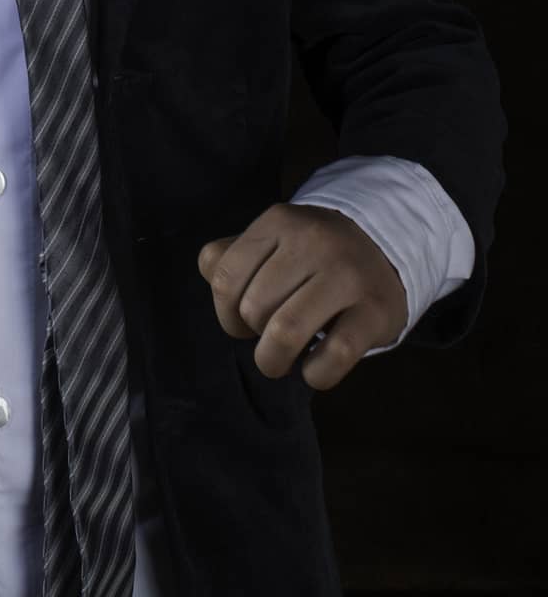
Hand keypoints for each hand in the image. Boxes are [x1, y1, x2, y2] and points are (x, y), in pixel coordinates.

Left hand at [197, 202, 408, 389]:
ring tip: (281, 360)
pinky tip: (314, 369)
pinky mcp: (376, 311)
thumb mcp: (272, 239)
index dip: (225, 313)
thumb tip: (211, 272)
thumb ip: (232, 254)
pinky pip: (332, 357)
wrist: (384, 248)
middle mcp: (313, 242)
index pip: (224, 277)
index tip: (243, 322)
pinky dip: (315, 374)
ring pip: (286, 333)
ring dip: (274, 361)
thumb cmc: (313, 254)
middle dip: (254, 335)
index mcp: (279, 222)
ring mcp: (347, 275)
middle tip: (270, 336)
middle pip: (254, 309)